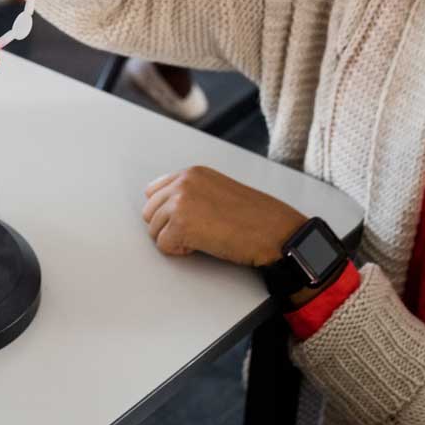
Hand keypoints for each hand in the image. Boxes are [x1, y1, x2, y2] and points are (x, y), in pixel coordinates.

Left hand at [142, 165, 305, 267]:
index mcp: (192, 173)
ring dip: (175, 240)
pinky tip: (203, 246)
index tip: (185, 221)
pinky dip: (180, 252)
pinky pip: (163, 246)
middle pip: (149, 212)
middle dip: (167, 227)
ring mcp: (180, 202)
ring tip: (203, 239)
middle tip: (196, 234)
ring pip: (154, 230)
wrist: (275, 231)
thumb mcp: (218, 191)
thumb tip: (167, 209)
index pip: (153, 191)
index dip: (166, 212)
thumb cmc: (254, 217)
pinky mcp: (181, 225)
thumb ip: (192, 193)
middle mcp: (182, 183)